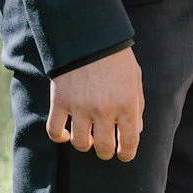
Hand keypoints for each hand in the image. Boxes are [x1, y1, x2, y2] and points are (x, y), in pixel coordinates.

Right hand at [48, 46, 143, 160]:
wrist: (88, 37)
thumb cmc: (116, 59)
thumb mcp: (135, 80)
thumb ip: (137, 107)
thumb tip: (135, 132)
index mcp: (126, 105)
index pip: (128, 143)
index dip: (126, 154)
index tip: (123, 155)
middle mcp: (104, 110)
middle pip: (103, 148)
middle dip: (105, 151)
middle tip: (105, 146)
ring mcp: (80, 107)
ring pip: (80, 143)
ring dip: (85, 144)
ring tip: (87, 137)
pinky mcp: (60, 102)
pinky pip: (55, 131)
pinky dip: (60, 137)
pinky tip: (66, 134)